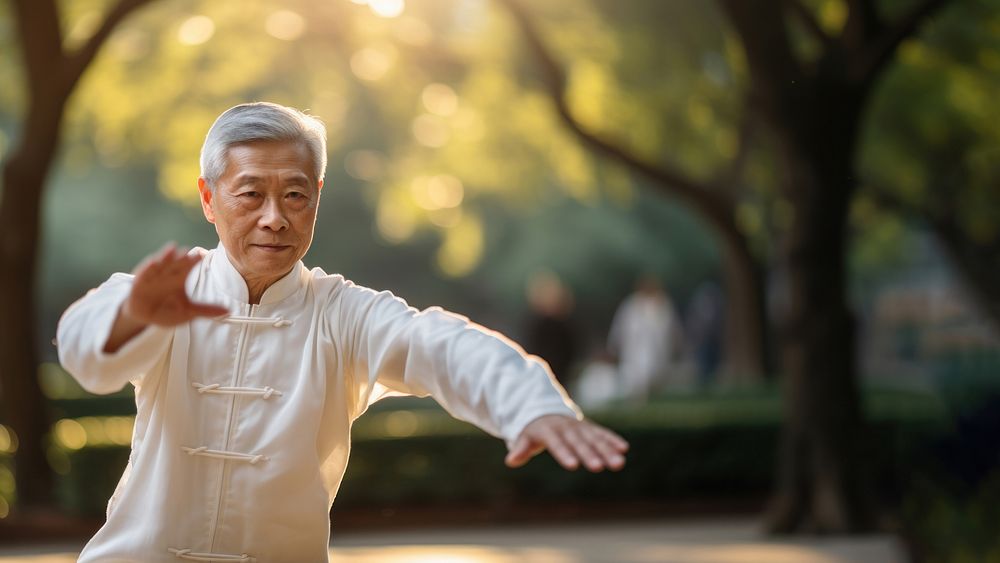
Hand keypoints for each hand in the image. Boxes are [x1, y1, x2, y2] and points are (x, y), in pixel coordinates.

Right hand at [104, 244, 226, 352]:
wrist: (145, 315)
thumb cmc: (168, 308)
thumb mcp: (189, 311)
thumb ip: (206, 310)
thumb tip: (228, 311)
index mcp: (180, 277)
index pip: (189, 267)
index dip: (194, 261)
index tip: (201, 254)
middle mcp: (168, 274)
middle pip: (176, 263)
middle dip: (181, 258)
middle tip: (188, 251)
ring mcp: (153, 276)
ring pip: (161, 264)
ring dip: (166, 256)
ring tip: (172, 249)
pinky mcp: (140, 283)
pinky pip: (144, 275)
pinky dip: (148, 269)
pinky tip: (152, 263)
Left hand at [505, 415, 628, 471]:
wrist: (546, 409)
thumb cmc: (533, 430)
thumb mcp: (524, 437)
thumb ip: (520, 448)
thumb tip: (511, 461)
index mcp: (549, 430)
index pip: (557, 443)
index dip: (564, 454)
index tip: (573, 466)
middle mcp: (566, 427)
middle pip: (578, 442)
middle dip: (589, 454)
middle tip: (599, 467)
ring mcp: (579, 427)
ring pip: (594, 439)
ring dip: (607, 450)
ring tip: (619, 464)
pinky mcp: (589, 428)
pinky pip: (602, 433)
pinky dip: (612, 440)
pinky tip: (624, 449)